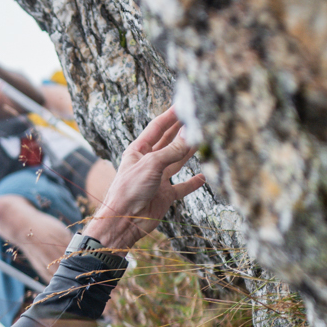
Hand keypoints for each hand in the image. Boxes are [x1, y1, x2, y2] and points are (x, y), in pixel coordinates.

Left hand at [83, 107, 206, 250]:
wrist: (124, 220)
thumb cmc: (129, 190)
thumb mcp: (151, 164)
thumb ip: (172, 151)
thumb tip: (190, 136)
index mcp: (138, 151)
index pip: (156, 128)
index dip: (169, 116)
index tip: (182, 105)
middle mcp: (148, 163)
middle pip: (168, 142)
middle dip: (181, 131)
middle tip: (196, 119)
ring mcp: (157, 179)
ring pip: (177, 162)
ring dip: (188, 152)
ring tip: (202, 140)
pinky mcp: (164, 195)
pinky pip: (182, 187)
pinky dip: (192, 182)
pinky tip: (202, 176)